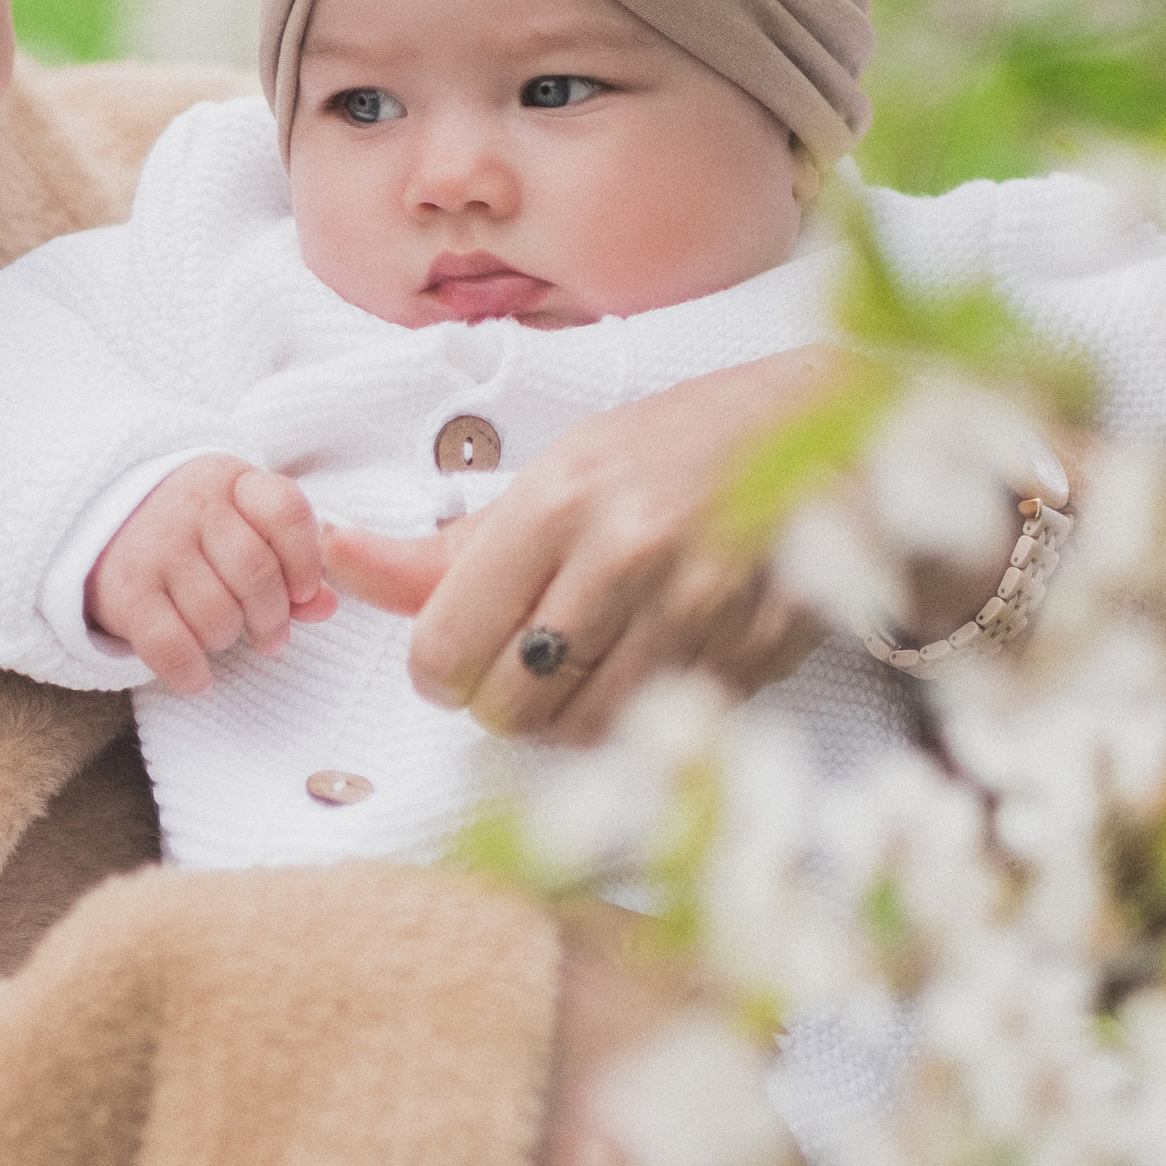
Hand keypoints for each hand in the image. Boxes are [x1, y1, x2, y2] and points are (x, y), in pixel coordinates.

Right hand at [83, 457, 336, 696]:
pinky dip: (192, 672)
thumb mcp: (241, 525)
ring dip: (228, 639)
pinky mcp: (123, 592)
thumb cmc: (191, 530)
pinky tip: (199, 678)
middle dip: (273, 618)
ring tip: (223, 635)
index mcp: (231, 481)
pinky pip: (170, 646)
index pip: (286, 511)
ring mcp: (153, 546)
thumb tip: (327, 607)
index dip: (306, 560)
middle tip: (271, 637)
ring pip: (216, 614)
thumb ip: (290, 562)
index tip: (304, 592)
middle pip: (256, 573)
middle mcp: (190, 506)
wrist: (99, 521)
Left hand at [323, 349, 855, 745]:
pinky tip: (652, 661)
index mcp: (559, 502)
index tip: (454, 655)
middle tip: (523, 661)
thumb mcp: (553, 474)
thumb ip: (444, 548)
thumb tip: (337, 560)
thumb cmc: (673, 449)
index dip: (437, 670)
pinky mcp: (755, 651)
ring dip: (568, 716)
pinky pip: (661, 728)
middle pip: (509, 706)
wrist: (827, 433)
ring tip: (586, 663)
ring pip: (583, 732)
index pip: (445, 646)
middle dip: (500, 699)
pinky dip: (641, 714)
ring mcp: (699, 609)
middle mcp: (625, 556)